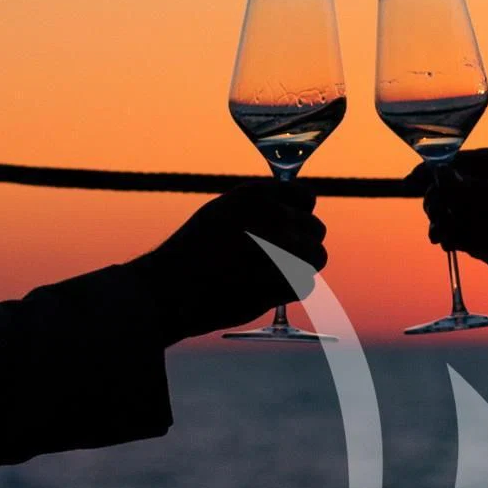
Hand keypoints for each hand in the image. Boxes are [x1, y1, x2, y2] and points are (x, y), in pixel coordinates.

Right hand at [138, 181, 327, 338]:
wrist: (170, 289)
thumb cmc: (192, 254)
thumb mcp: (222, 213)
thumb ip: (259, 210)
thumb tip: (291, 214)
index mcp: (257, 196)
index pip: (307, 198)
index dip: (300, 216)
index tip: (289, 229)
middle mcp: (273, 218)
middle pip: (316, 230)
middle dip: (303, 245)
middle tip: (278, 259)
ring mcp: (282, 251)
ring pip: (317, 257)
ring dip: (301, 268)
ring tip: (271, 275)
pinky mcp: (283, 283)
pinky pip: (306, 285)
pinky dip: (290, 291)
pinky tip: (265, 290)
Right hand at [417, 150, 487, 288]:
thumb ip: (466, 188)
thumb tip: (438, 173)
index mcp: (485, 164)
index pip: (445, 162)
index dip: (426, 171)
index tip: (410, 183)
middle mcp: (476, 185)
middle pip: (437, 188)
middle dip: (433, 201)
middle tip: (438, 214)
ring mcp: (473, 211)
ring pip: (440, 212)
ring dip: (437, 221)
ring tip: (442, 233)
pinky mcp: (472, 235)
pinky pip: (448, 233)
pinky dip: (445, 237)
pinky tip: (447, 242)